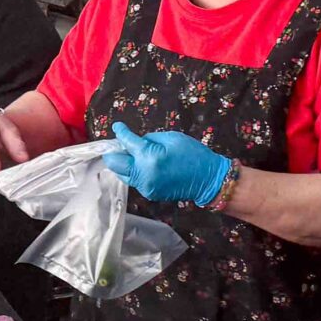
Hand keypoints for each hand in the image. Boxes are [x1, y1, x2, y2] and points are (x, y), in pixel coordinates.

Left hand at [106, 121, 230, 206]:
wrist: (207, 179)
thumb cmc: (192, 154)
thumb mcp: (171, 138)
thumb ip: (149, 139)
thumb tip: (135, 142)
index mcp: (149, 157)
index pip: (126, 142)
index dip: (120, 132)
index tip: (118, 127)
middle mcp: (143, 174)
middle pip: (114, 163)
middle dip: (113, 152)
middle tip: (119, 144)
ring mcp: (145, 186)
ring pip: (121, 173)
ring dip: (122, 163)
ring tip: (131, 154)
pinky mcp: (148, 193)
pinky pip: (133, 181)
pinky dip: (133, 172)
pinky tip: (142, 165)